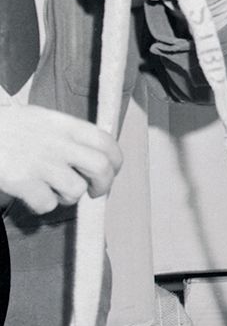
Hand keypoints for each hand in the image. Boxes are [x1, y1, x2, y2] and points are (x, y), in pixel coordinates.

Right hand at [0, 103, 122, 213]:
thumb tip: (98, 156)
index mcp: (63, 124)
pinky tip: (32, 198)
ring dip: (69, 197)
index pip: (106, 141)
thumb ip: (67, 134)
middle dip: (103, 185)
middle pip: (101, 167)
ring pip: (76, 190)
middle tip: (94, 192)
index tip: (112, 171)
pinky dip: (43, 206)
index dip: (116, 161)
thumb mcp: (39, 119)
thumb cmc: (5, 129)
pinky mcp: (22, 180)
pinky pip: (47, 203)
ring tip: (55, 192)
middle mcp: (56, 142)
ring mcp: (39, 161)